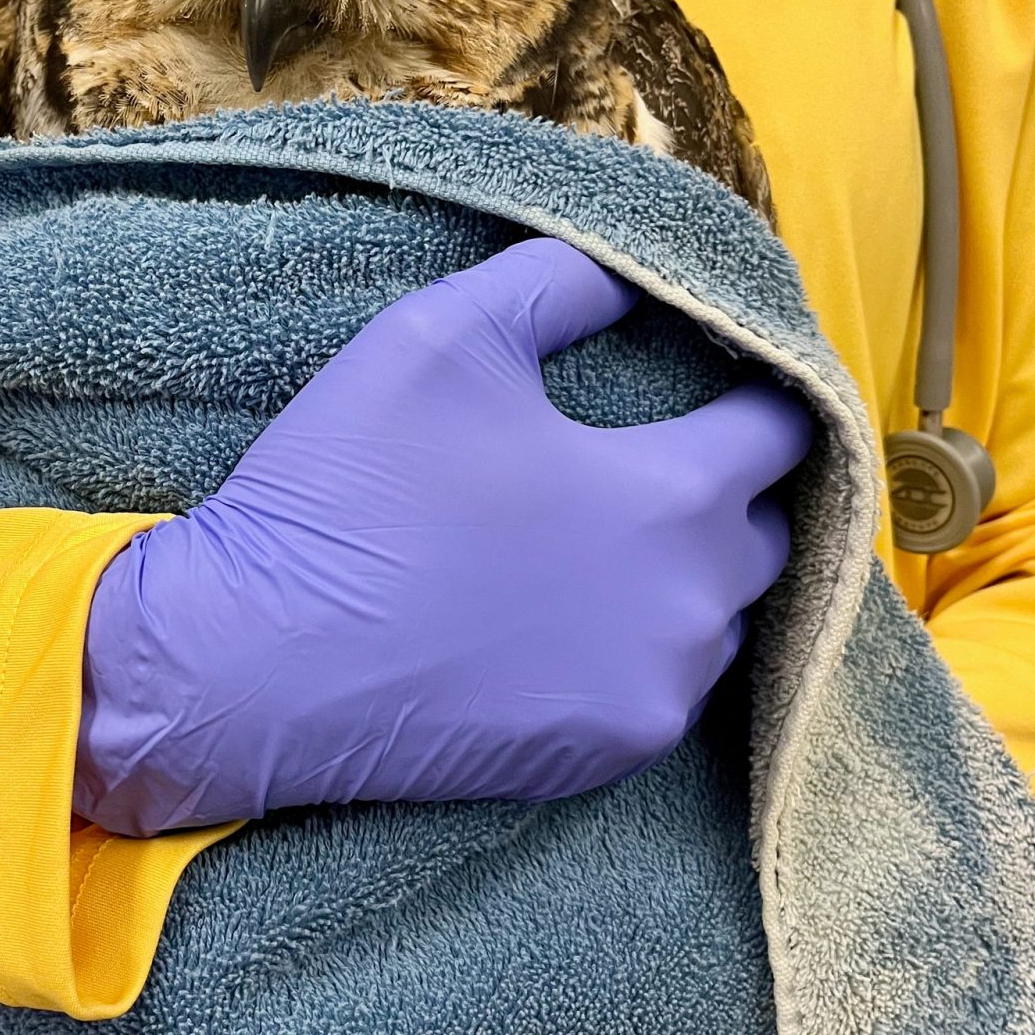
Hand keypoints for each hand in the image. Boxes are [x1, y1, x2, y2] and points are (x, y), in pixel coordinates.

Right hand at [74, 238, 812, 836]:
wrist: (253, 659)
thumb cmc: (352, 488)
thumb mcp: (441, 335)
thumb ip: (560, 283)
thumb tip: (631, 274)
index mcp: (671, 497)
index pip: (781, 433)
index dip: (758, 395)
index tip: (726, 383)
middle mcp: (689, 611)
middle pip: (764, 534)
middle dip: (726, 491)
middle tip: (653, 460)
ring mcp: (648, 699)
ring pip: (717, 622)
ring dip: (683, 578)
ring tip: (604, 547)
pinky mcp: (599, 760)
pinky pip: (658, 691)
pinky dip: (633, 650)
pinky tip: (559, 623)